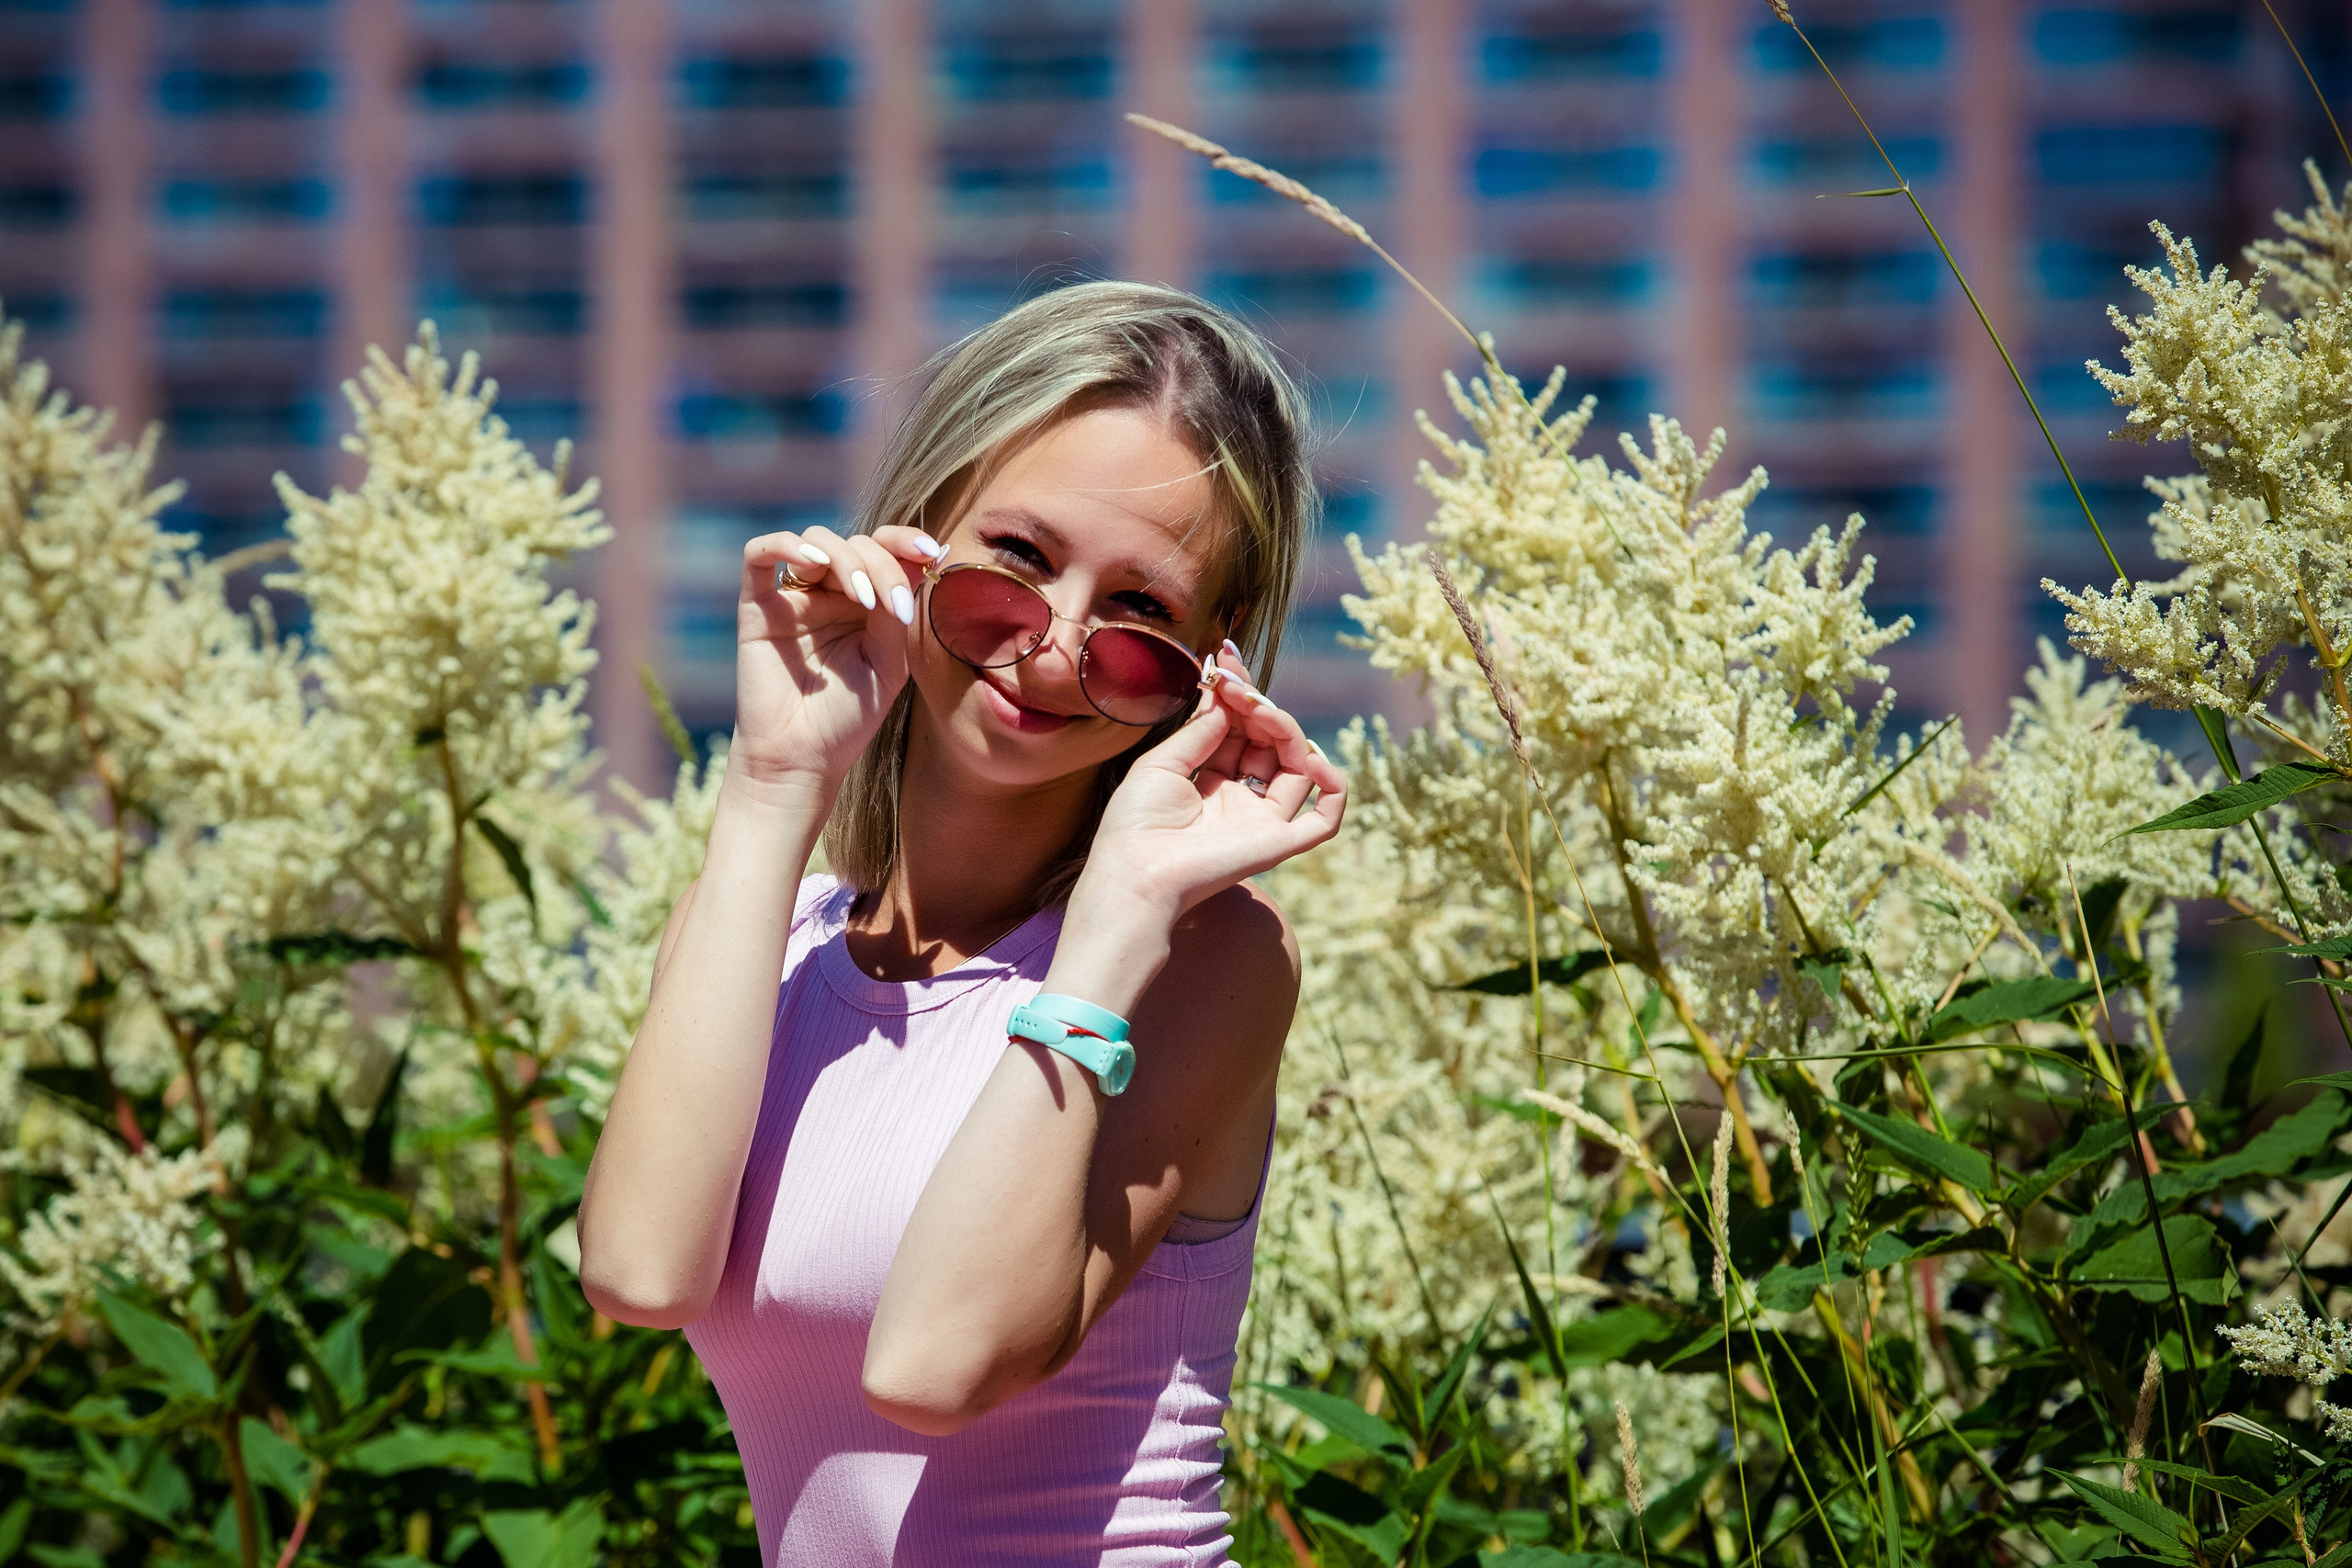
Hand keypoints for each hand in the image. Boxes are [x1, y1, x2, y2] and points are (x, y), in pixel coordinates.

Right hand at [732, 524, 943, 791]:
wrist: (803, 759)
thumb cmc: (848, 717)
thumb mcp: (889, 663)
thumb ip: (895, 612)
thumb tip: (919, 562)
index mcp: (865, 603)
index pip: (884, 551)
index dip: (906, 542)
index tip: (932, 552)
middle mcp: (829, 593)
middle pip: (856, 544)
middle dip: (881, 565)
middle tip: (892, 606)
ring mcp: (793, 597)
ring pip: (816, 540)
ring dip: (846, 558)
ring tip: (862, 598)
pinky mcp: (757, 607)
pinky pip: (758, 555)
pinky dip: (784, 544)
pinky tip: (811, 561)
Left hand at [1075, 649, 1348, 927]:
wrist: (1136, 874)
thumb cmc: (1136, 823)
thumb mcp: (1162, 761)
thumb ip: (1202, 729)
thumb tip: (1228, 696)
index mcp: (1210, 781)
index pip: (1239, 729)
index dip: (1238, 694)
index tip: (1226, 658)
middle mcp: (1240, 799)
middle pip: (1270, 742)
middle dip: (1259, 705)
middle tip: (1236, 684)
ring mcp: (1262, 820)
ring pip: (1298, 766)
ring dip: (1287, 730)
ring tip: (1258, 710)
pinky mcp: (1279, 843)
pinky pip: (1324, 819)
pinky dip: (1333, 788)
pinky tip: (1312, 759)